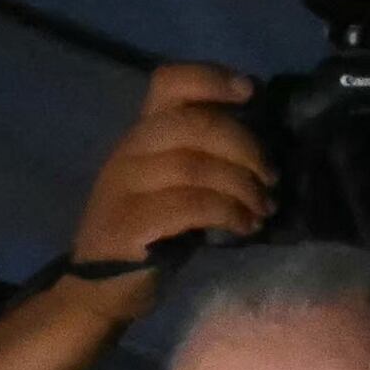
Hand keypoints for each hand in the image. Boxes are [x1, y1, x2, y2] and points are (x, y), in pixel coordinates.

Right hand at [67, 62, 271, 297]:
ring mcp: (125, 186)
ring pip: (194, 166)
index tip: (251, 91)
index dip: (212, 78)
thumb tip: (260, 152)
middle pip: (193, 124)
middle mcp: (129, 151)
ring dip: (242, 186)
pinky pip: (189, 206)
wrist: (99, 290)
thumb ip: (202, 158)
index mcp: (142, 135)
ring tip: (263, 208)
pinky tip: (245, 227)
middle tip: (270, 178)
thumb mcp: (170, 186)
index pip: (169, 83)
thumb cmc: (147, 235)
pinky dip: (227, 213)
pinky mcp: (129, 223)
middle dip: (244, 146)